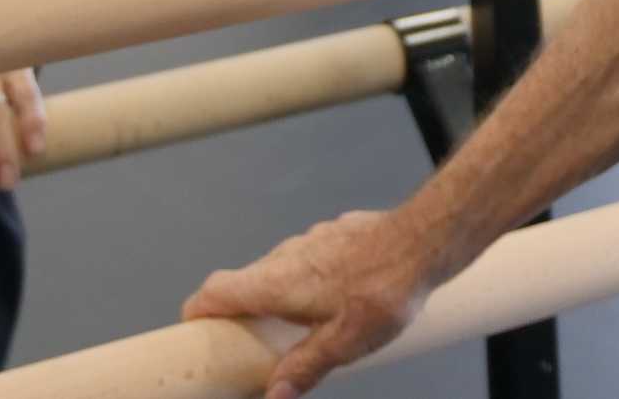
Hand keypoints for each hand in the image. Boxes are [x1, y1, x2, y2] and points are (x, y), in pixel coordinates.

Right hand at [184, 207, 437, 397]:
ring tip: (296, 329)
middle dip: (239, 313)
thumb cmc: (384, 290)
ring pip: (276, 269)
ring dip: (275, 297)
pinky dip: (303, 281)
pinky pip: (305, 260)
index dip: (197, 310)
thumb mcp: (343, 345)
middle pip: (244, 282)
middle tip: (248, 345)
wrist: (424, 240)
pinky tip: (333, 299)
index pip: (216, 289)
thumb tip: (272, 397)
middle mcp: (287, 255)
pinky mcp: (334, 235)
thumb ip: (303, 370)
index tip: (193, 332)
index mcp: (278, 282)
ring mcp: (311, 240)